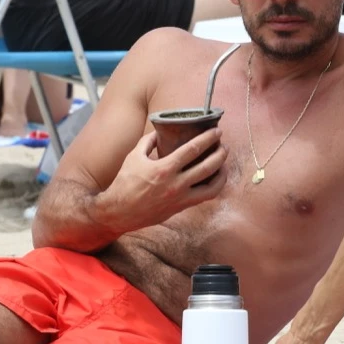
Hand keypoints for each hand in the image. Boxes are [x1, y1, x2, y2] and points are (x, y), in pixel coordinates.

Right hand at [102, 128, 226, 229]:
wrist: (119, 212)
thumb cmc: (124, 183)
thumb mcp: (134, 157)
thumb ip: (148, 141)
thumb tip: (160, 132)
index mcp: (164, 168)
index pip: (193, 149)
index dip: (208, 139)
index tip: (217, 131)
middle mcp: (176, 184)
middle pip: (208, 166)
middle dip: (220, 153)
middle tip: (224, 145)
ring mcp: (180, 198)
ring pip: (212, 186)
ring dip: (222, 172)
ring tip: (224, 162)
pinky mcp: (181, 207)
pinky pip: (205, 197)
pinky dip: (214, 187)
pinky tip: (215, 179)